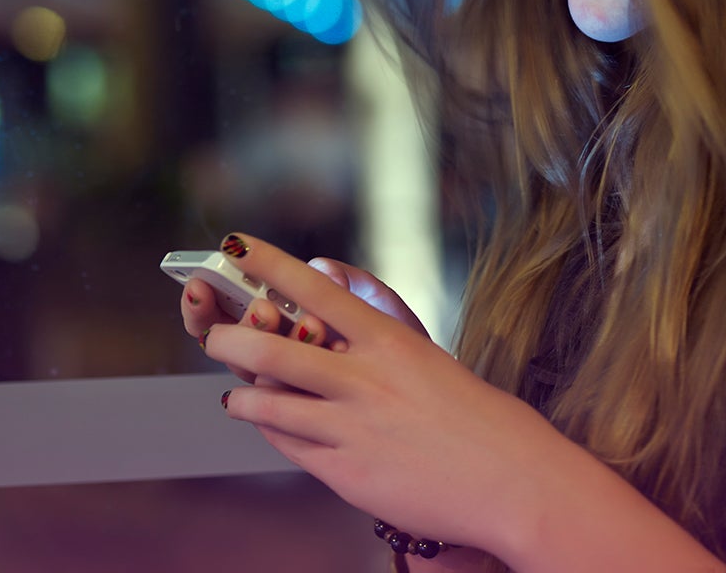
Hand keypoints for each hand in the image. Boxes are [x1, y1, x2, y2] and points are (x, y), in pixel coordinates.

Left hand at [200, 232, 566, 559]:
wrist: (511, 480)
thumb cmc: (472, 413)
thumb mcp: (424, 353)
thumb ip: (373, 318)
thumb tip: (324, 274)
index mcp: (388, 341)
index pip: (316, 289)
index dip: (269, 264)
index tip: (236, 244)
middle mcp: (365, 379)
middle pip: (275, 347)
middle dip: (231, 337)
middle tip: (214, 333)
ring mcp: (352, 428)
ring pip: (269, 402)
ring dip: (242, 394)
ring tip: (234, 392)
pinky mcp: (346, 473)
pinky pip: (288, 445)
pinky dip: (270, 429)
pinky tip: (265, 423)